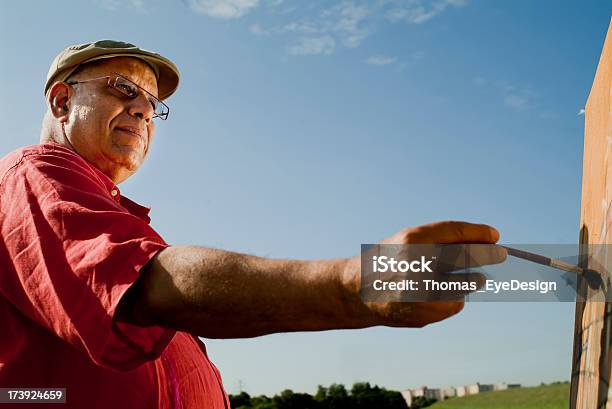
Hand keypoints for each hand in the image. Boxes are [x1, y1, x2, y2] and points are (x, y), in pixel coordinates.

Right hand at [344, 221, 505, 327]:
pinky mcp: (423, 311)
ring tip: (475, 278)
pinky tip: (443, 296)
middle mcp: (415, 265)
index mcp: (411, 242)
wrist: (358, 292)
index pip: (454, 233)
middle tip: (500, 254)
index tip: (495, 235)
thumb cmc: (390, 261)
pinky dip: (455, 299)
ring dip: (473, 280)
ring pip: (463, 284)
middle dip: (487, 254)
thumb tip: (488, 241)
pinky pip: (454, 304)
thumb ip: (442, 240)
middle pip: (463, 256)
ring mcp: (419, 291)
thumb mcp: (409, 242)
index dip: (478, 233)